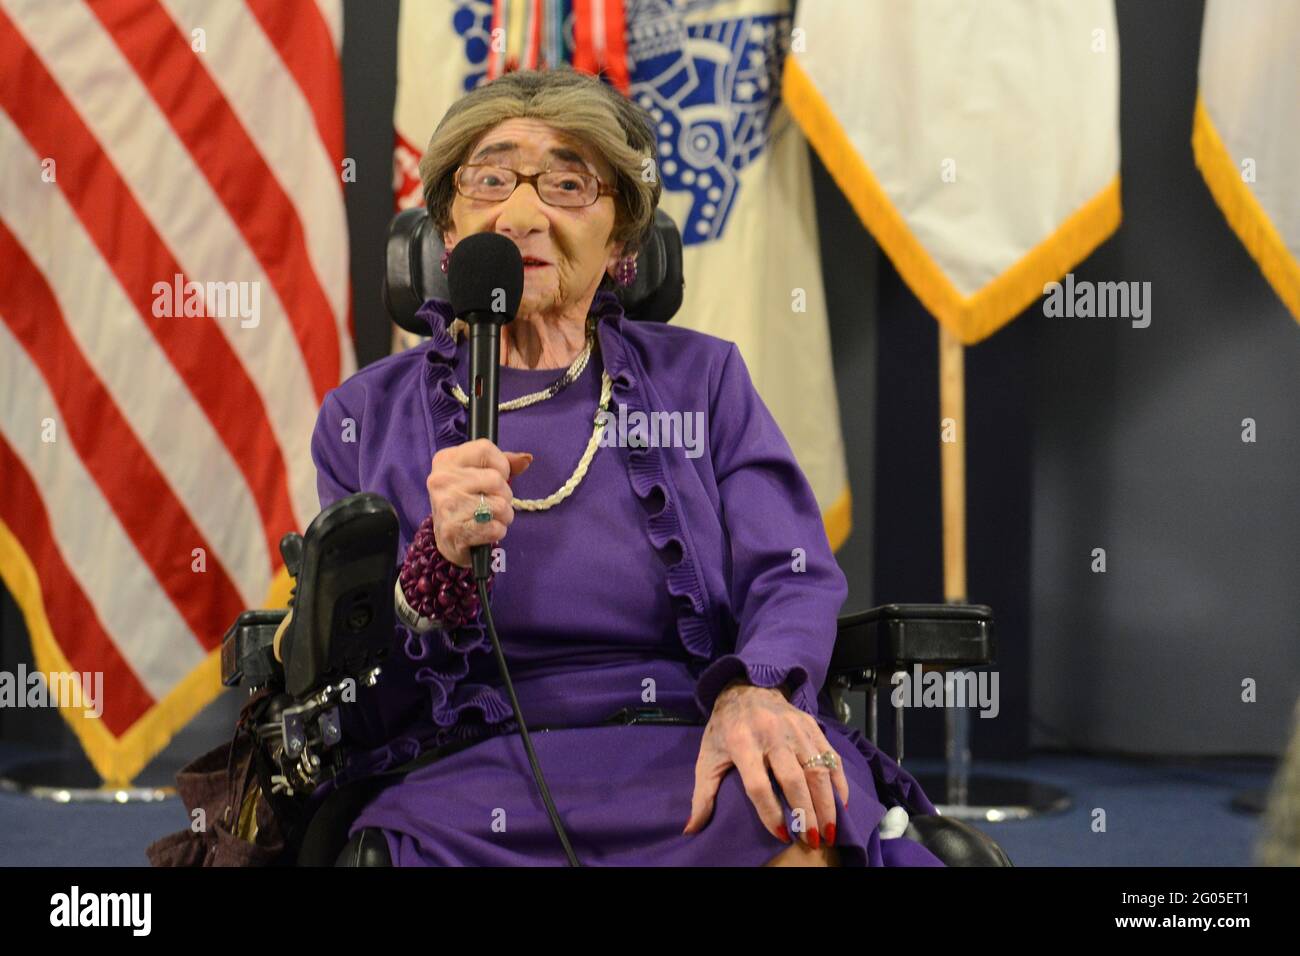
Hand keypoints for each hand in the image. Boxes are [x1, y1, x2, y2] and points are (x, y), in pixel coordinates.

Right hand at [426, 438, 531, 566]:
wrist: (448, 539)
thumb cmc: (466, 501)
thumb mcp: (478, 474)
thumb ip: (503, 464)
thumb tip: (526, 459)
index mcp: (446, 460)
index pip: (485, 448)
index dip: (501, 465)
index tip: (497, 477)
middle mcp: (442, 480)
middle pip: (496, 479)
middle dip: (504, 494)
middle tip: (494, 501)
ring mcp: (447, 505)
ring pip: (500, 505)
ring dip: (504, 515)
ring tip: (491, 517)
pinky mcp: (454, 531)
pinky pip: (496, 528)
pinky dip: (498, 531)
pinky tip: (485, 530)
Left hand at [685, 681, 849, 847]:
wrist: (746, 688)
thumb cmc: (725, 728)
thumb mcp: (708, 756)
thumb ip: (702, 793)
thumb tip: (692, 828)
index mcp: (741, 741)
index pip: (758, 784)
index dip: (770, 812)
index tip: (782, 835)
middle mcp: (770, 733)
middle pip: (793, 778)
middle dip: (806, 813)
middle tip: (813, 840)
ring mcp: (794, 727)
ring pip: (817, 769)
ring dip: (826, 802)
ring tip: (830, 830)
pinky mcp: (811, 724)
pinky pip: (831, 756)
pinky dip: (838, 782)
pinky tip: (840, 804)